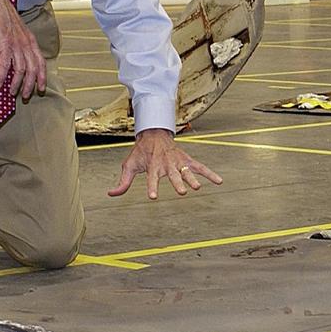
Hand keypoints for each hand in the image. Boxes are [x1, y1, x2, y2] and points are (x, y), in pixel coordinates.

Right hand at [0, 0, 46, 100]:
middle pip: (33, 70)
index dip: (42, 77)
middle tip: (25, 96)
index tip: (41, 89)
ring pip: (21, 70)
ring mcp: (16, 44)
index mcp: (31, 41)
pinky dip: (3, 76)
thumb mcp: (18, 31)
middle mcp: (26, 44)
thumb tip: (18, 59)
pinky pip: (6, 65)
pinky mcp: (4, 44)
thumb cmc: (4, 17)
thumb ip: (21, 44)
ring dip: (16, 84)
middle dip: (30, 86)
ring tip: (11, 93)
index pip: (41, 63)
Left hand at [108, 127, 222, 199]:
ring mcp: (178, 162)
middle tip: (182, 193)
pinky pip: (200, 167)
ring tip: (198, 188)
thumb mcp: (129, 165)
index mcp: (153, 166)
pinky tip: (219, 181)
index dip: (152, 187)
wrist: (154, 135)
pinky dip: (210, 173)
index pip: (152, 178)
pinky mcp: (187, 160)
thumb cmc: (141, 153)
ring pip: (186, 172)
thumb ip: (123, 182)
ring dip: (192, 179)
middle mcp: (167, 164)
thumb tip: (111, 194)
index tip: (153, 197)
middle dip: (178, 183)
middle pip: (173, 176)